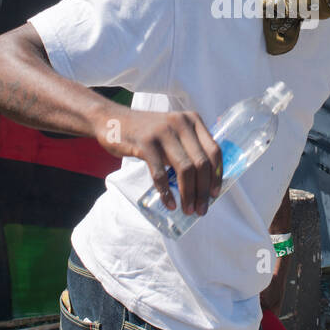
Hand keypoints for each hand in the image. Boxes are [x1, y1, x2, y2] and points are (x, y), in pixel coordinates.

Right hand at [99, 108, 221, 215]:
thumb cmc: (146, 131)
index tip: (215, 194)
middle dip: (203, 190)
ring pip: (185, 169)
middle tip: (202, 209)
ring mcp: (163, 132)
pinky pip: (161, 173)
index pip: (214, 150)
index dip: (217, 175)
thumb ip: (188, 147)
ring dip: (188, 194)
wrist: (112, 120)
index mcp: (192, 120)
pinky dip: (166, 192)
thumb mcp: (172, 131)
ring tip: (188, 209)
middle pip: (201, 163)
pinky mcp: (145, 143)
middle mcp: (181, 123)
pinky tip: (169, 203)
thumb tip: (204, 182)